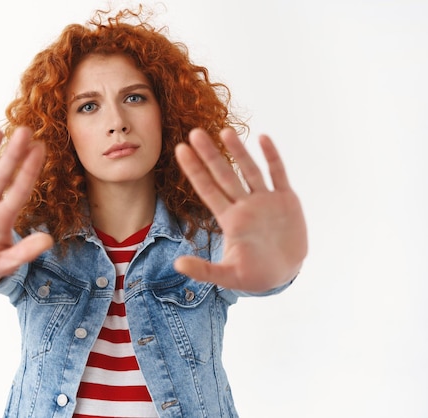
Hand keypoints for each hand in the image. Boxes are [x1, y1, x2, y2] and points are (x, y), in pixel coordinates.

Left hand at [174, 128, 306, 291]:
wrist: (284, 274)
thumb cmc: (254, 275)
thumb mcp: (228, 276)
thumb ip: (204, 270)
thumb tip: (177, 265)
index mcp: (230, 220)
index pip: (207, 190)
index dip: (195, 171)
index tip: (181, 150)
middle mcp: (244, 206)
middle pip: (224, 175)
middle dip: (210, 155)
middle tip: (195, 132)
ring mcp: (265, 201)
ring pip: (249, 171)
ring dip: (238, 151)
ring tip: (225, 131)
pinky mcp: (286, 200)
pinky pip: (278, 174)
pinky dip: (272, 157)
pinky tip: (263, 138)